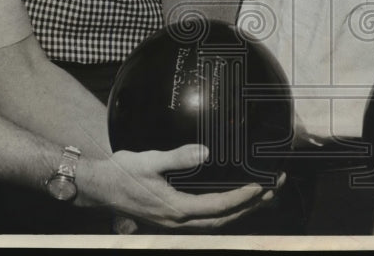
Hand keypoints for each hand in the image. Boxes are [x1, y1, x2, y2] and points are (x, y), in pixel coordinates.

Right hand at [81, 144, 278, 229]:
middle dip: (251, 206)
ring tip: (263, 196)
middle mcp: (178, 221)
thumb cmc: (122, 172)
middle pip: (224, 219)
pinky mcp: (172, 218)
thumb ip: (178, 157)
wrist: (99, 187)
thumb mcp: (149, 160)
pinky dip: (225, 212)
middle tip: (273, 189)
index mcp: (176, 209)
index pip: (218, 207)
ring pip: (216, 223)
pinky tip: (234, 201)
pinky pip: (206, 220)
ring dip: (241, 210)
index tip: (260, 185)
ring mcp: (175, 223)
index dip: (241, 197)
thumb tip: (205, 151)